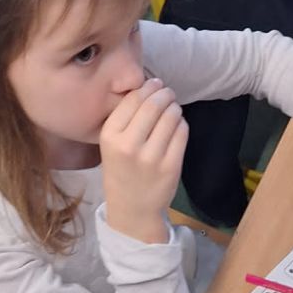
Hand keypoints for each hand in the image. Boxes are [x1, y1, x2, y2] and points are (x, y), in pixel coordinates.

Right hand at [100, 77, 186, 243]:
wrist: (132, 208)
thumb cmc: (121, 170)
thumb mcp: (112, 143)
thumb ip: (126, 117)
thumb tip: (151, 86)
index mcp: (110, 136)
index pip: (133, 99)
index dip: (148, 87)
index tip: (155, 84)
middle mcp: (129, 145)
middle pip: (154, 105)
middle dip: (164, 93)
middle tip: (168, 92)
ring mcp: (151, 157)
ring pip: (171, 116)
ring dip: (175, 107)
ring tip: (172, 109)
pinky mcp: (171, 166)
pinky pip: (182, 132)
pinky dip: (181, 124)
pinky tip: (176, 126)